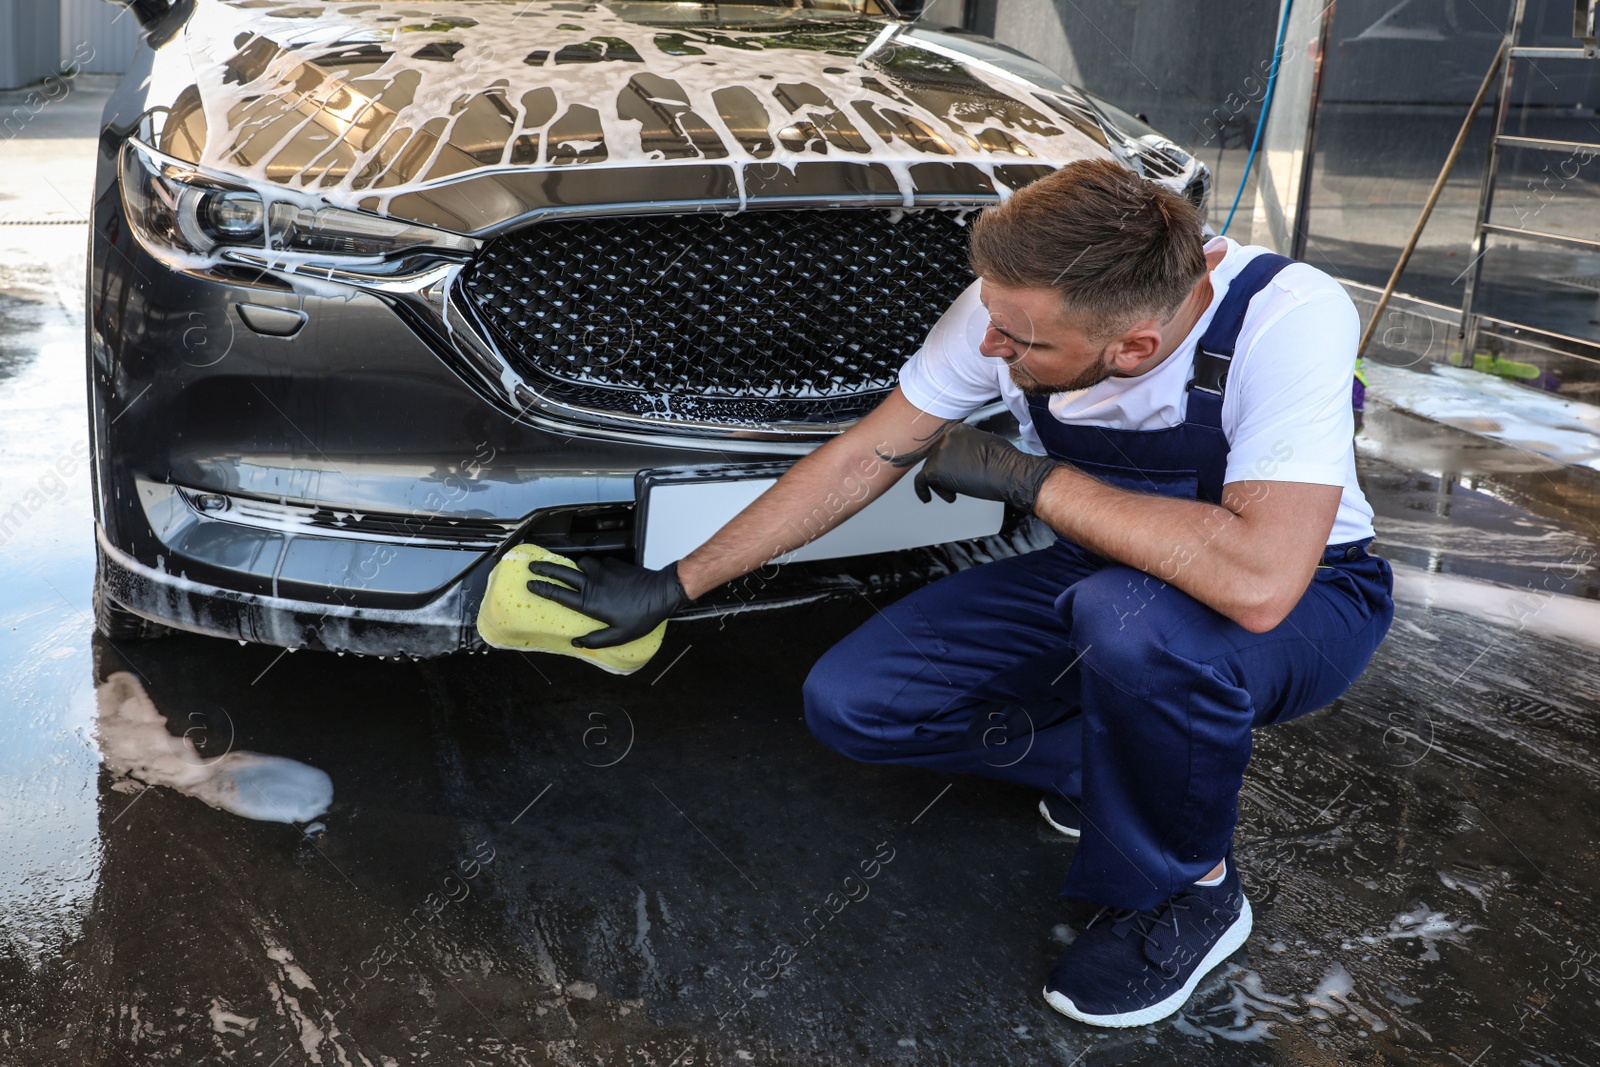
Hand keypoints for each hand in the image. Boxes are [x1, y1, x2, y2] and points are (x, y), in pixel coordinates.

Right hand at [526, 556, 690, 648]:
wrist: (661, 592)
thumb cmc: (642, 616)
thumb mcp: (619, 636)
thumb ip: (596, 640)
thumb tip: (577, 642)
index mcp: (590, 602)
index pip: (559, 594)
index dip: (542, 589)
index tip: (530, 584)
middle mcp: (593, 583)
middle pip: (562, 572)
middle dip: (545, 568)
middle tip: (534, 566)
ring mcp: (603, 571)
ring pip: (582, 564)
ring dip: (576, 567)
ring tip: (575, 573)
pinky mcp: (614, 564)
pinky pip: (600, 563)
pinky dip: (596, 567)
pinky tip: (602, 574)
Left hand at [913, 423, 1058, 512]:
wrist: (1007, 472)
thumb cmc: (1005, 462)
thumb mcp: (988, 443)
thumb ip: (972, 447)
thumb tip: (968, 456)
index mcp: (959, 430)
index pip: (946, 446)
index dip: (949, 461)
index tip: (952, 469)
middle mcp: (946, 437)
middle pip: (936, 457)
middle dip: (945, 471)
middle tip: (954, 482)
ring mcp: (939, 452)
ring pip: (930, 470)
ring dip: (941, 483)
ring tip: (955, 492)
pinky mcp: (935, 469)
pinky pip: (920, 481)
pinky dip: (922, 490)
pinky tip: (927, 498)